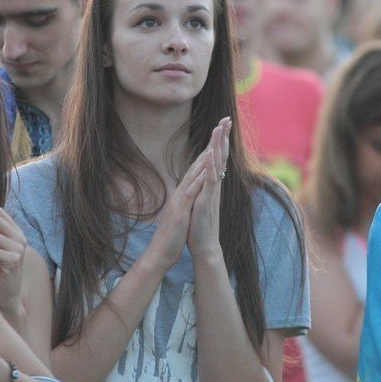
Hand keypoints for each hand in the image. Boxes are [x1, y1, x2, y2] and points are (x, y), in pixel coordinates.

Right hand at [147, 145, 209, 269]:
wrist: (161, 252)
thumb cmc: (173, 235)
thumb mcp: (181, 213)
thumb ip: (184, 201)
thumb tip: (189, 193)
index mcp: (183, 194)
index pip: (196, 170)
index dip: (206, 154)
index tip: (217, 139)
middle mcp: (180, 193)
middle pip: (195, 166)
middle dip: (207, 148)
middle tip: (218, 129)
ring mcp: (180, 200)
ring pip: (192, 176)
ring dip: (203, 159)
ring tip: (214, 143)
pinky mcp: (181, 210)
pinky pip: (190, 193)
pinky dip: (199, 181)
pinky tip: (207, 171)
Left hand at [187, 118, 230, 257]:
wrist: (204, 245)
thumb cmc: (201, 224)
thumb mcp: (202, 199)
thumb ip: (205, 185)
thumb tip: (207, 173)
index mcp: (213, 183)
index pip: (217, 157)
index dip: (220, 140)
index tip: (223, 122)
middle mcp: (215, 184)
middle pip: (221, 155)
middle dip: (223, 136)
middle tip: (227, 117)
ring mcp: (212, 191)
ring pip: (217, 164)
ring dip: (218, 146)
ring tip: (219, 129)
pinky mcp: (207, 200)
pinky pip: (210, 181)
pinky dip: (210, 167)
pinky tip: (210, 155)